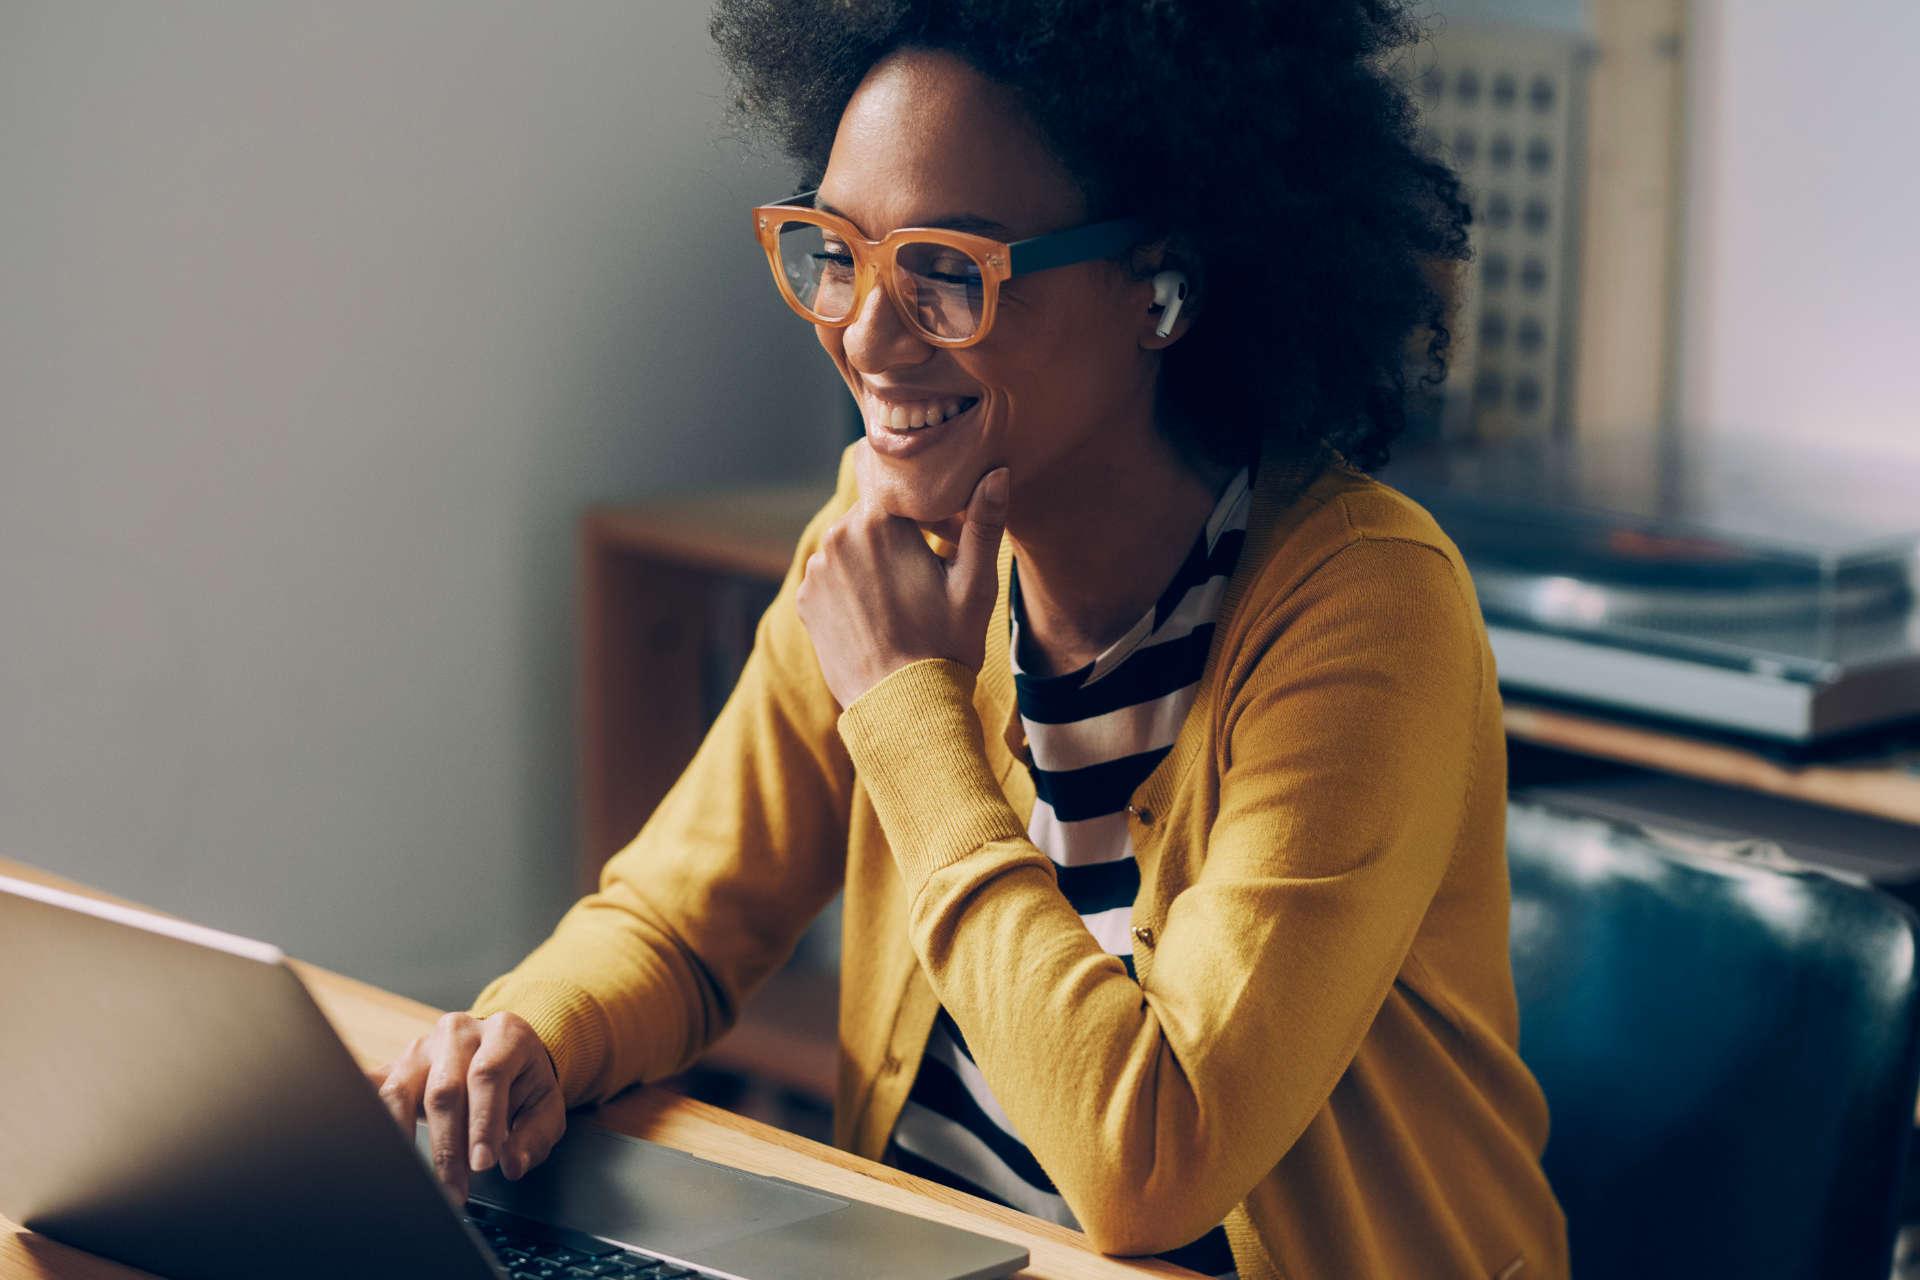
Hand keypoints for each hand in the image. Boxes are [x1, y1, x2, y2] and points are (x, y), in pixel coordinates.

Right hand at [365, 1010, 564, 1202]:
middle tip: (455, 1190)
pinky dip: (370, 1121)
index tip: (482, 1165)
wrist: (500, 1053)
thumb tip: (512, 1165)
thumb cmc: (524, 1082)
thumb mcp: (545, 1104)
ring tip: (419, 1182)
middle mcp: (459, 1033)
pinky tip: (376, 1151)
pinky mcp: (394, 1065)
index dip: (482, 1123)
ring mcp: (422, 1048)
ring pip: (400, 1092)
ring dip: (407, 1142)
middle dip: (448, 1147)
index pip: (487, 1075)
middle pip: (444, 1089)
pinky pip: (373, 1092)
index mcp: (504, 1033)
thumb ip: (534, 1136)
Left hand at [796, 447, 1010, 707]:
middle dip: (899, 534)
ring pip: (851, 546)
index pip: (902, 490)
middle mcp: (836, 537)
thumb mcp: (976, 584)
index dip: (929, 511)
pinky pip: (832, 577)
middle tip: (929, 572)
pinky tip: (878, 617)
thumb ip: (983, 523)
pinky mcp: (805, 601)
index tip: (948, 540)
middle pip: (874, 517)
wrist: (904, 708)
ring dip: (874, 560)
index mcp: (877, 521)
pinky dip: (852, 588)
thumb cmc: (946, 645)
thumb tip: (996, 472)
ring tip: (903, 601)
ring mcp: (816, 571)